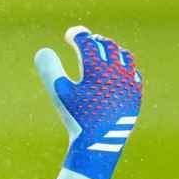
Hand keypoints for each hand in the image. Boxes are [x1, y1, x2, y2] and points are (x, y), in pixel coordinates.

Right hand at [34, 26, 142, 178]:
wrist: (99, 143)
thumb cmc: (76, 117)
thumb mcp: (59, 93)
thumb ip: (50, 70)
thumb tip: (42, 51)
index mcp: (97, 68)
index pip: (88, 42)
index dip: (77, 35)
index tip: (69, 35)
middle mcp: (117, 71)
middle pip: (107, 46)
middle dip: (94, 41)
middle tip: (85, 40)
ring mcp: (129, 82)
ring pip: (124, 56)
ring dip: (111, 50)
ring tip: (102, 50)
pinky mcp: (135, 94)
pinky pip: (133, 72)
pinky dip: (123, 65)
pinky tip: (116, 70)